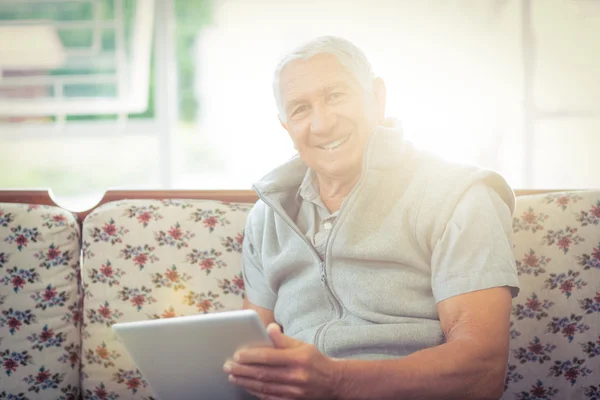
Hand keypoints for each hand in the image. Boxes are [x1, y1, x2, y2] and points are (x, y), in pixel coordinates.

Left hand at [223, 323, 340, 399]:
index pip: (270, 357)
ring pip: (264, 386)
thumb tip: (268, 328)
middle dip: (242, 369)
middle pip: (263, 373)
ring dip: (245, 381)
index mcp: (298, 359)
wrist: (333, 382)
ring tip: (232, 375)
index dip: (252, 356)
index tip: (237, 354)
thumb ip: (283, 339)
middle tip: (228, 365)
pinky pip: (269, 397)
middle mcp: (296, 376)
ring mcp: (294, 391)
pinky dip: (255, 392)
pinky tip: (245, 386)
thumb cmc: (315, 360)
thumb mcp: (303, 345)